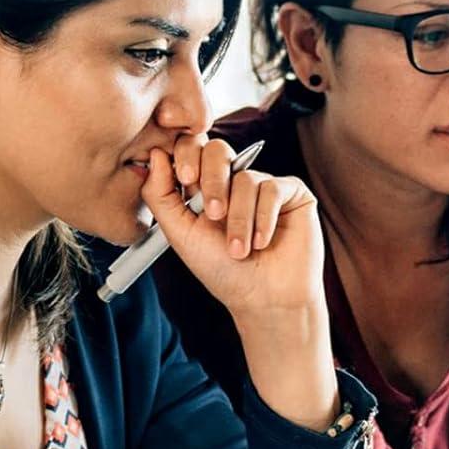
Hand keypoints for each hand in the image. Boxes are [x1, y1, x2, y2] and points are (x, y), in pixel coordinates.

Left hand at [143, 139, 324, 320]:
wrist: (264, 299)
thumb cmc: (222, 271)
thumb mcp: (180, 234)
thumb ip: (160, 195)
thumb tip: (156, 154)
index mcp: (202, 188)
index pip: (191, 150)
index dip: (187, 154)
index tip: (186, 179)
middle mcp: (233, 182)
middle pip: (217, 150)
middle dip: (213, 181)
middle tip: (214, 215)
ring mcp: (262, 185)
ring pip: (245, 178)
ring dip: (240, 219)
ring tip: (240, 251)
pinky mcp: (292, 192)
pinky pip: (272, 188)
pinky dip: (264, 218)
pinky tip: (262, 242)